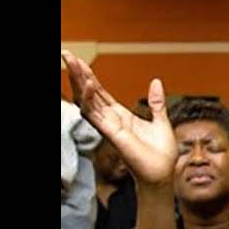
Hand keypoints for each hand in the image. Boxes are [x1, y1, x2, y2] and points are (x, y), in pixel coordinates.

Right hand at [61, 51, 177, 187]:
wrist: (162, 174)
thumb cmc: (161, 153)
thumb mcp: (161, 121)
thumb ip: (156, 102)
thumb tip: (156, 81)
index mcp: (120, 115)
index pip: (99, 92)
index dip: (88, 76)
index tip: (79, 60)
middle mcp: (111, 120)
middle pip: (89, 92)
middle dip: (77, 73)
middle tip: (66, 54)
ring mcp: (109, 127)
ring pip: (87, 101)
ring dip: (79, 82)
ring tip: (71, 62)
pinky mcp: (112, 134)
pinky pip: (96, 115)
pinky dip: (90, 100)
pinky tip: (88, 85)